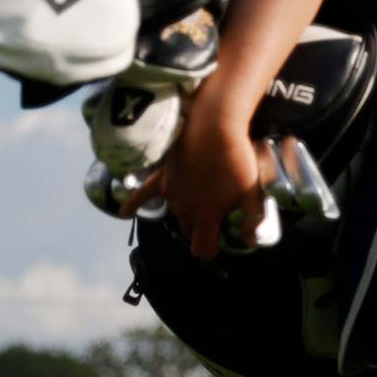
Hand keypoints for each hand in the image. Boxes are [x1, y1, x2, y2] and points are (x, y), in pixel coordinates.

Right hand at [121, 73, 264, 258]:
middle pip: (190, 231)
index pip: (202, 248)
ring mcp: (171, 193)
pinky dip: (134, 204)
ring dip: (187, 212)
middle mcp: (184, 209)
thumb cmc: (237, 159)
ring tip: (202, 197)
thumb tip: (251, 242)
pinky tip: (124, 212)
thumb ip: (252, 219)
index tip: (223, 235)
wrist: (214, 128)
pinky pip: (143, 194)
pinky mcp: (162, 176)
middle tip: (218, 214)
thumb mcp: (252, 191)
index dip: (213, 246)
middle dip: (201, 229)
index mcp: (206, 216)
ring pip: (176, 213)